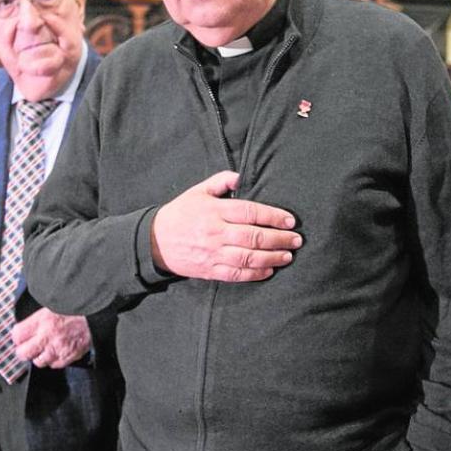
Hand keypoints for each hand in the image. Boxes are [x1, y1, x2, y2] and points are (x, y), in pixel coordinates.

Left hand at [12, 308, 90, 367]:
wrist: (96, 314)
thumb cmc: (76, 308)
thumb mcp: (52, 306)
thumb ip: (38, 318)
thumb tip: (26, 327)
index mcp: (43, 320)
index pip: (17, 335)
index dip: (17, 336)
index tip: (20, 336)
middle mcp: (48, 336)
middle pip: (23, 353)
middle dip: (24, 350)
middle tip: (27, 347)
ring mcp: (58, 349)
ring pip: (38, 362)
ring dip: (40, 356)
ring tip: (44, 348)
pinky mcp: (69, 357)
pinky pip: (55, 365)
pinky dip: (54, 360)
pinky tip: (57, 351)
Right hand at [151, 171, 300, 282]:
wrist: (155, 241)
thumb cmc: (180, 213)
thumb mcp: (198, 191)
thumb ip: (221, 181)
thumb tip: (242, 177)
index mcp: (214, 210)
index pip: (250, 212)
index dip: (273, 216)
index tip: (290, 220)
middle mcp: (215, 233)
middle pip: (254, 236)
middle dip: (279, 238)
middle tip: (296, 240)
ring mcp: (213, 253)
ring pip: (248, 257)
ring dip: (272, 257)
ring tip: (288, 256)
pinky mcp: (210, 270)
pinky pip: (236, 274)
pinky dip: (255, 273)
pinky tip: (269, 270)